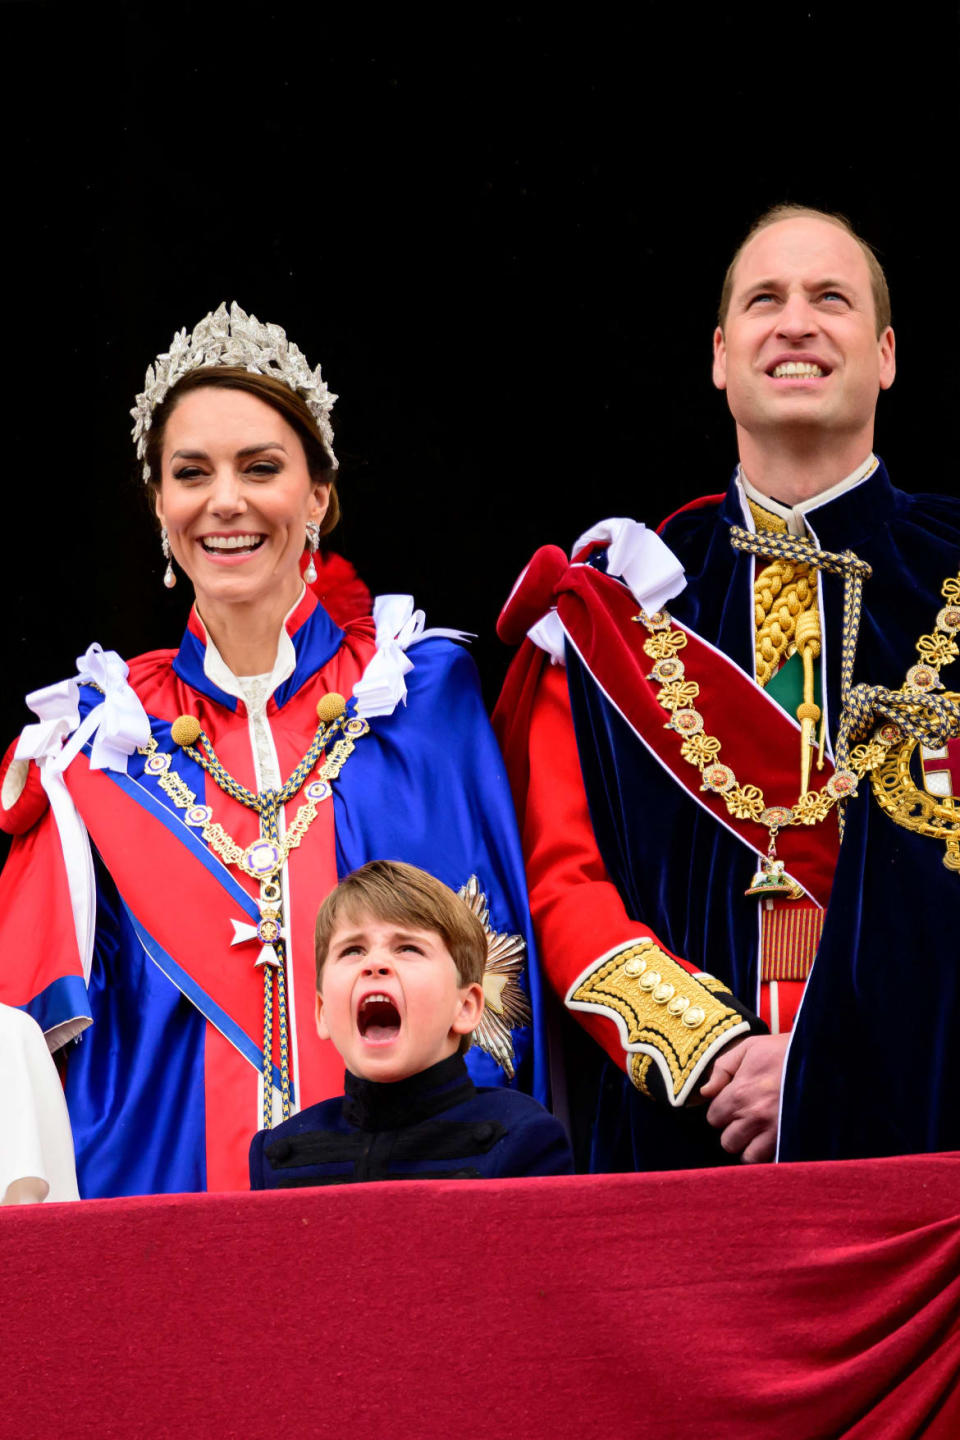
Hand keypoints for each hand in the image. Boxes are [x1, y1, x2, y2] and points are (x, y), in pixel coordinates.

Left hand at [698, 1033, 789, 1163]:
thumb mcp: (750, 1048)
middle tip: (746, 1120)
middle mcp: (754, 1116)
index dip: (721, 1112)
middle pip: (728, 1142)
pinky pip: (774, 1162)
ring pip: (750, 1157)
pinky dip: (771, 1156)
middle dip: (734, 1132)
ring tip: (759, 1133)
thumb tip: (705, 1092)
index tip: (733, 1105)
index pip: (714, 1118)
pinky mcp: (794, 1138)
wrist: (824, 1056)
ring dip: (751, 1147)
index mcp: (739, 1093)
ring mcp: (775, 1131)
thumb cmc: (784, 1051)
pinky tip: (774, 1141)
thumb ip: (722, 1068)